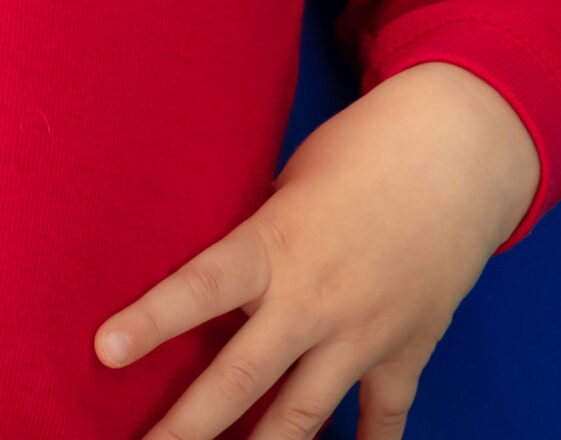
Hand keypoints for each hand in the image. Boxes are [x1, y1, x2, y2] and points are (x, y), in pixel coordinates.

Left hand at [95, 62, 540, 439]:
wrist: (456, 152)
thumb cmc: (360, 149)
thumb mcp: (289, 181)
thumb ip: (257, 237)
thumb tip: (222, 281)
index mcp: (274, 243)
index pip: (198, 288)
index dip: (150, 321)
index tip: (104, 351)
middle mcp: (314, 299)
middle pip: (240, 378)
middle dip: (188, 425)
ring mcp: (363, 333)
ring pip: (302, 415)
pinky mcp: (408, 351)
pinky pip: (383, 419)